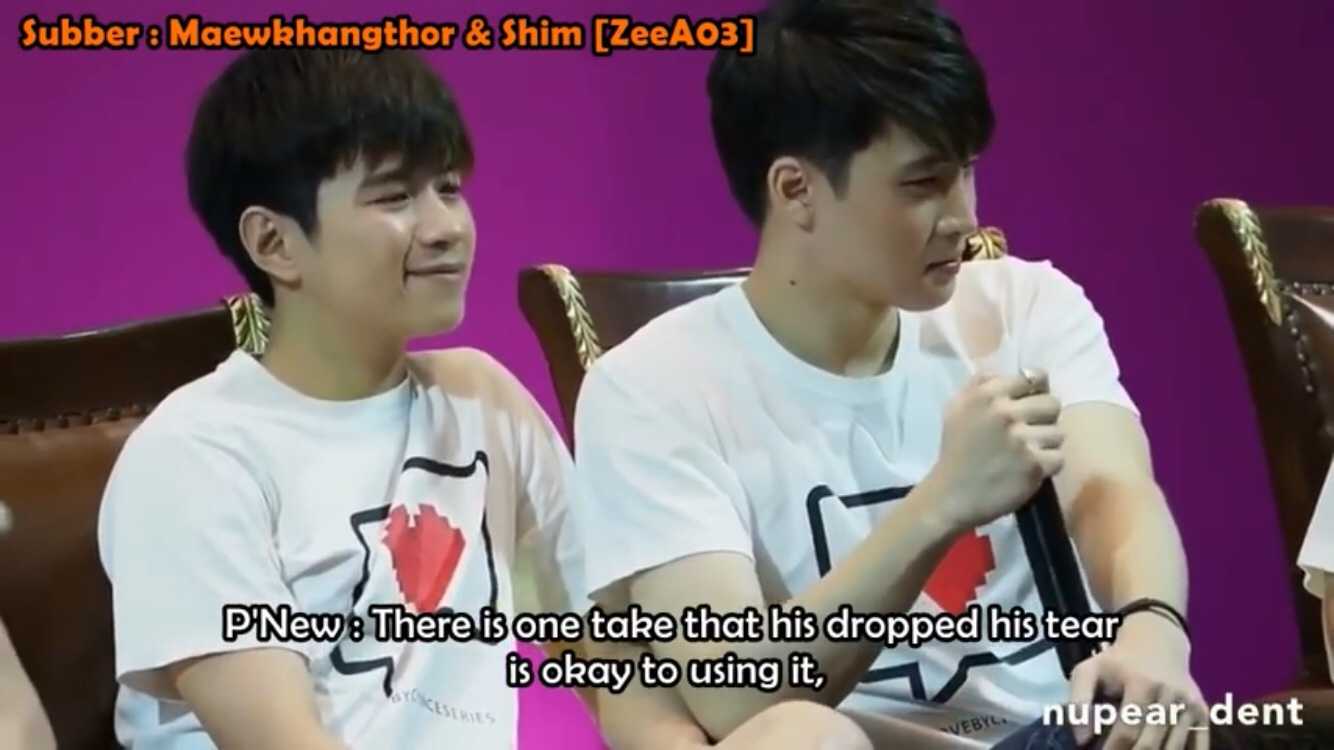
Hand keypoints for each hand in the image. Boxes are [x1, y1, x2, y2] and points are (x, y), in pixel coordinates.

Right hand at [927, 370, 1063, 530]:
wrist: (950, 496)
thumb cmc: (955, 451)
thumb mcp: (956, 408)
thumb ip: (980, 384)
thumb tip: (1010, 370)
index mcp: (987, 394)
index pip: (1033, 378)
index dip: (1033, 393)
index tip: (1026, 407)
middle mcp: (1005, 412)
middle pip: (1052, 404)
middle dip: (1044, 419)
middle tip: (1028, 433)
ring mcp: (1021, 439)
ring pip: (1058, 432)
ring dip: (1046, 445)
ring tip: (1027, 454)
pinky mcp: (1034, 465)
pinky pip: (1058, 458)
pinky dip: (1047, 466)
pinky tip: (1030, 470)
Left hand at [1069, 614, 1207, 748]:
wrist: (1157, 641)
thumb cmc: (1117, 662)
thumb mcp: (1089, 671)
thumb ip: (1079, 702)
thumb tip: (1081, 739)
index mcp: (1141, 684)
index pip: (1127, 731)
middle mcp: (1170, 695)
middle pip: (1151, 744)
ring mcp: (1190, 705)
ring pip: (1173, 749)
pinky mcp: (1203, 713)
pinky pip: (1197, 746)